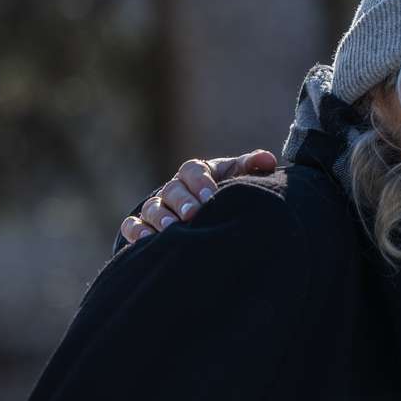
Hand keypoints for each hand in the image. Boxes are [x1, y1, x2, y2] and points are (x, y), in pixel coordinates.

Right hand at [119, 150, 277, 243]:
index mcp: (195, 173)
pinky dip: (137, 232)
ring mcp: (156, 207)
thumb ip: (251, 167)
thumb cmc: (223, 192)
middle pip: (173, 190)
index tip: (211, 196)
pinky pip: (132, 226)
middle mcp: (173, 188)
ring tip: (173, 228)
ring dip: (161, 217)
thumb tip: (267, 160)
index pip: (194, 171)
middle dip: (183, 201)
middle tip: (193, 214)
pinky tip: (147, 241)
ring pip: (152, 208)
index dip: (201, 182)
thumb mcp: (237, 177)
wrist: (206, 213)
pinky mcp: (141, 225)